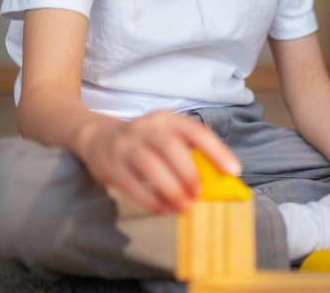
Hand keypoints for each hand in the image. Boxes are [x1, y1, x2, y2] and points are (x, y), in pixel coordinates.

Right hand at [76, 109, 240, 213]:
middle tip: (199, 194)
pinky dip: (151, 200)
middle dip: (189, 173)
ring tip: (184, 207)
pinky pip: (132, 184)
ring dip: (171, 189)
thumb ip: (187, 151)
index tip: (233, 170)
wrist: (96, 137)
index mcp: (166, 119)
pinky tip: (164, 209)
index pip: (195, 131)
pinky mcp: (111, 166)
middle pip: (170, 148)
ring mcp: (125, 145)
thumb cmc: (142, 140)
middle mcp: (145, 127)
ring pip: (150, 166)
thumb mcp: (164, 135)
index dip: (216, 150)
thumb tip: (216, 179)